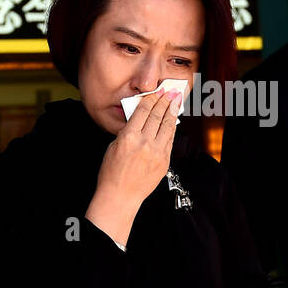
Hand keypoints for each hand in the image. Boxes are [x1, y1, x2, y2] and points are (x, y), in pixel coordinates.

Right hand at [86, 89, 179, 244]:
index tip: (156, 92)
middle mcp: (145, 143)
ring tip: (175, 101)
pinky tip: (173, 120)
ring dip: (171, 111)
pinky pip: (169, 140)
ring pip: (167, 126)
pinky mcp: (164, 162)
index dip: (151, 99)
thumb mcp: (114, 146)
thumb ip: (127, 132)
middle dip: (164, 101)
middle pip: (157, 116)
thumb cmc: (112, 173)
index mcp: (129, 137)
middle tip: (169, 91)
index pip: (143, 111)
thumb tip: (139, 119)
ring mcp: (157, 153)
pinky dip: (171, 128)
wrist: (120, 197)